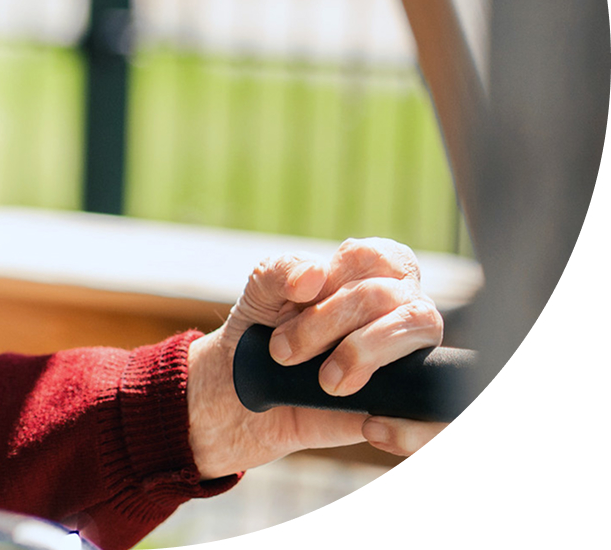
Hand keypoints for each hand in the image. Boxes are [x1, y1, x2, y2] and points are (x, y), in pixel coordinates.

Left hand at [184, 238, 447, 477]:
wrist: (242, 402)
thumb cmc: (259, 336)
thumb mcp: (258, 296)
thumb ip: (280, 272)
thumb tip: (315, 274)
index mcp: (367, 274)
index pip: (385, 257)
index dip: (341, 278)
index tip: (297, 298)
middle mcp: (398, 310)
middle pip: (391, 296)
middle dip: (328, 322)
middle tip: (283, 352)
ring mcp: (409, 357)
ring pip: (422, 331)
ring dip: (365, 353)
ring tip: (327, 383)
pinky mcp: (409, 404)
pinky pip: (441, 409)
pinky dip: (413, 424)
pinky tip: (370, 425)